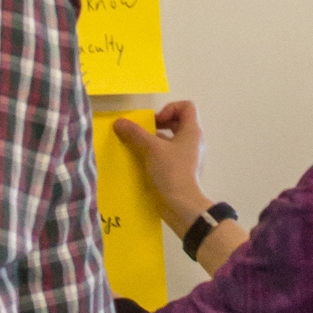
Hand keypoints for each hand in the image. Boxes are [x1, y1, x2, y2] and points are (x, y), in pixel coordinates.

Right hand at [114, 101, 210, 232]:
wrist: (181, 205)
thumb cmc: (171, 171)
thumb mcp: (151, 149)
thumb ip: (135, 133)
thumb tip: (119, 122)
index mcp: (192, 131)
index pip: (187, 106)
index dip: (170, 108)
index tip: (156, 121)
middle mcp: (194, 142)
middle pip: (179, 122)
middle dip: (160, 123)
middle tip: (145, 132)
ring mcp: (189, 157)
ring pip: (172, 139)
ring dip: (156, 140)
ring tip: (140, 146)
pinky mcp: (182, 170)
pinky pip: (170, 154)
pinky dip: (157, 154)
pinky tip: (143, 161)